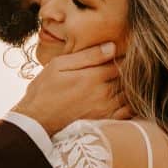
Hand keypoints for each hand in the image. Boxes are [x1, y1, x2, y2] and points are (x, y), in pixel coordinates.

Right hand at [12, 42, 132, 135]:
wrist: (37, 120)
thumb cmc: (45, 90)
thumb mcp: (59, 65)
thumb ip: (87, 56)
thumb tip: (112, 46)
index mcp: (93, 77)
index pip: (121, 62)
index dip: (123, 57)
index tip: (122, 53)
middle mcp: (103, 93)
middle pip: (127, 78)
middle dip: (128, 71)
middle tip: (125, 66)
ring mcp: (105, 109)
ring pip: (129, 93)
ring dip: (129, 86)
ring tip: (122, 80)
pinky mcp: (104, 120)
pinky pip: (127, 112)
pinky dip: (129, 103)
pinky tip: (122, 98)